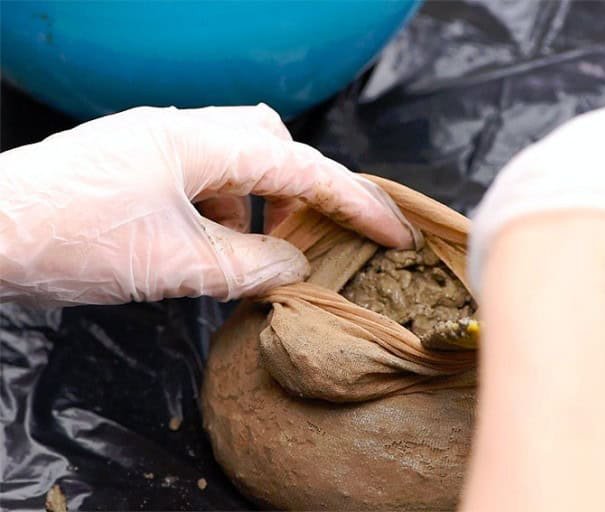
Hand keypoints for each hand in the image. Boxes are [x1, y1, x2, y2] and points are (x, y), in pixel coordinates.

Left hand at [0, 105, 417, 305]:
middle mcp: (182, 130)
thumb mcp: (175, 267)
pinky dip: (220, 210)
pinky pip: (201, 175)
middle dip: (302, 190)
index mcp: (200, 144)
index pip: (301, 168)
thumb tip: (296, 267)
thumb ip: (249, 268)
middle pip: (273, 141)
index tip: (395, 232)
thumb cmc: (70, 243)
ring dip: (256, 206)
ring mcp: (155, 141)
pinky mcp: (136, 161)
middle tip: (310, 240)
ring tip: (248, 255)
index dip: (356, 202)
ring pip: (236, 159)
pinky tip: (204, 247)